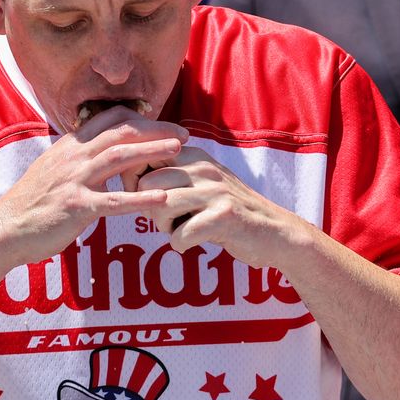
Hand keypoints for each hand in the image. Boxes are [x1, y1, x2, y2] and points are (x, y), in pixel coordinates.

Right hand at [0, 106, 187, 264]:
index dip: (138, 117)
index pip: (109, 118)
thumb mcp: (53, 169)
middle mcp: (74, 156)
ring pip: (119, 157)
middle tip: (183, 134)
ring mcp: (74, 180)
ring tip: (178, 151)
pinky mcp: (76, 207)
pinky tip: (163, 198)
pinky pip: (114, 201)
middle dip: (155, 130)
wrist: (5, 227)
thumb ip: (76, 157)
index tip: (161, 122)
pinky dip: (140, 198)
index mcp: (70, 145)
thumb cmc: (31, 203)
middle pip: (120, 132)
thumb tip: (97, 149)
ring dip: (152, 151)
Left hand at [135, 147, 300, 268]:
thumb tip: (124, 176)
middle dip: (147, 207)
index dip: (135, 181)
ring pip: (160, 205)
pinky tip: (192, 243)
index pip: (145, 157)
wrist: (275, 231)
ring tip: (177, 230)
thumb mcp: (201, 182)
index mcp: (194, 155)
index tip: (147, 198)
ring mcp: (215, 191)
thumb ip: (170, 175)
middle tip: (164, 220)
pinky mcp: (224, 216)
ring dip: (162, 226)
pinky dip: (180, 244)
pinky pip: (181, 234)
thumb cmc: (227, 210)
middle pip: (147, 183)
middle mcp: (204, 167)